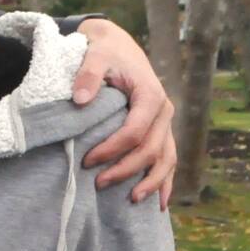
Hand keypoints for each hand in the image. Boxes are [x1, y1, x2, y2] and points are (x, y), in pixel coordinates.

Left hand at [72, 19, 175, 208]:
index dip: (113, 149)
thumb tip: (80, 100)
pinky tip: (159, 203)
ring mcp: (165, 123)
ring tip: (132, 200)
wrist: (118, 47)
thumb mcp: (95, 55)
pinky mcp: (161, 130)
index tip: (87, 161)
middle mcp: (164, 111)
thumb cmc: (105, 52)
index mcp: (150, 96)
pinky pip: (168, 158)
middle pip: (152, 149)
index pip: (135, 131)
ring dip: (152, 182)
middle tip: (98, 183)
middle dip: (127, 170)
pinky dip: (165, 180)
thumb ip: (88, 74)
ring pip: (167, 158)